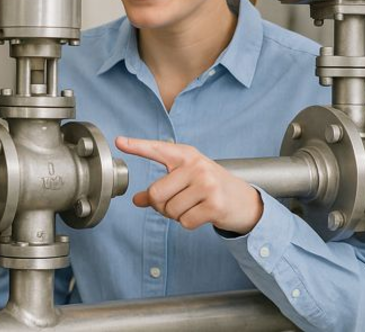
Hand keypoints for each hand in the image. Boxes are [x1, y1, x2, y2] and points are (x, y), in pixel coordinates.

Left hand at [116, 136, 262, 234]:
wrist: (246, 200)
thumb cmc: (211, 186)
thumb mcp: (186, 179)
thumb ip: (161, 186)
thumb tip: (137, 200)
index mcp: (186, 155)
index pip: (156, 149)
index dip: (136, 145)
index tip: (119, 141)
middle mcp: (196, 166)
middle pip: (156, 193)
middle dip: (161, 206)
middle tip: (177, 203)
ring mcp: (207, 185)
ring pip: (170, 210)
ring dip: (176, 215)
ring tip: (192, 206)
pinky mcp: (215, 205)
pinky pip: (184, 222)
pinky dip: (189, 223)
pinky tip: (202, 214)